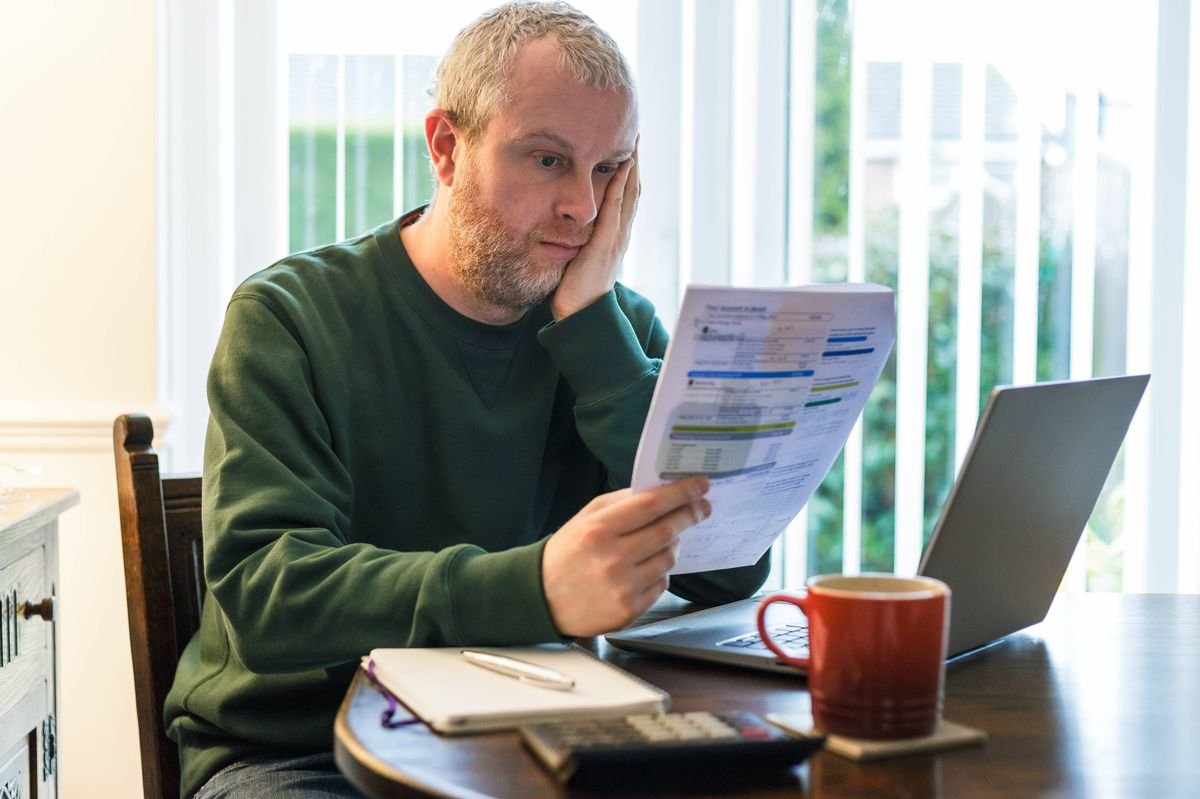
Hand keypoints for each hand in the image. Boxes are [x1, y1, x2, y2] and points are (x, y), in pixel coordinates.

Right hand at [541, 476, 710, 636]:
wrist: (542, 598)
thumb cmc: (567, 553)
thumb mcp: (586, 517)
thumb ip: (621, 502)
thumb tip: (661, 490)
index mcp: (599, 529)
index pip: (651, 505)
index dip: (681, 493)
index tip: (700, 485)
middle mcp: (612, 558)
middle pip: (667, 531)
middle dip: (690, 515)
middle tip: (702, 507)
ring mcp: (622, 587)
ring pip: (669, 558)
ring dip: (674, 544)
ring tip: (665, 539)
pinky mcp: (629, 610)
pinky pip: (662, 584)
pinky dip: (661, 571)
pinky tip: (646, 567)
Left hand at [550, 143, 639, 320]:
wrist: (581, 315)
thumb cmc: (574, 290)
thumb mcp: (577, 256)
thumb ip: (576, 239)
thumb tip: (563, 224)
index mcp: (614, 235)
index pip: (624, 197)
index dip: (627, 172)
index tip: (627, 148)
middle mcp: (620, 233)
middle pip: (633, 189)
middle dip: (634, 161)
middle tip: (635, 134)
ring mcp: (616, 237)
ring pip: (630, 194)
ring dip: (633, 166)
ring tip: (634, 141)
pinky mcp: (606, 243)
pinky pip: (616, 208)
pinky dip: (622, 185)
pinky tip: (623, 166)